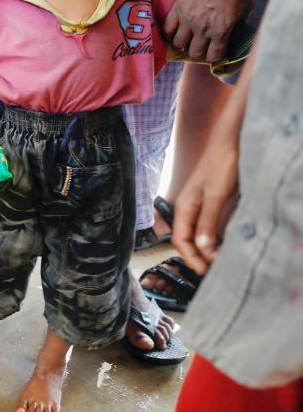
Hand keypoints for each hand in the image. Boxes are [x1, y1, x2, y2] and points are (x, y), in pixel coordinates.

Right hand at [164, 0, 251, 63]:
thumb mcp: (246, 8)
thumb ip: (238, 25)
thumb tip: (232, 36)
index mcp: (222, 30)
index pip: (213, 56)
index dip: (214, 56)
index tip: (214, 52)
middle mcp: (203, 28)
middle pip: (195, 52)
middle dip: (199, 51)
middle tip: (200, 45)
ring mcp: (188, 19)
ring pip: (179, 43)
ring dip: (183, 44)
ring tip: (187, 38)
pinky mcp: (178, 8)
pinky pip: (167, 29)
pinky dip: (170, 33)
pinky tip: (176, 31)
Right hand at [171, 135, 239, 275]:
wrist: (231, 141)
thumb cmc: (221, 163)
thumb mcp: (216, 195)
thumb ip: (208, 221)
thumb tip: (202, 248)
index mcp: (184, 207)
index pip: (181, 241)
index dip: (191, 258)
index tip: (204, 271)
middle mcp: (189, 209)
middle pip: (189, 240)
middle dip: (200, 256)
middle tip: (216, 269)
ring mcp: (201, 206)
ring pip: (200, 234)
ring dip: (209, 248)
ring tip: (223, 259)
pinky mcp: (212, 203)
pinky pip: (210, 226)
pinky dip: (217, 237)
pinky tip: (228, 242)